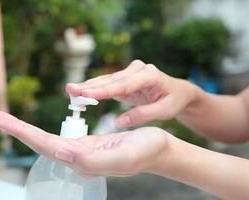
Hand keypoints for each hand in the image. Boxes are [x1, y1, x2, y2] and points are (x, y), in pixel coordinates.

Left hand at [0, 111, 169, 177]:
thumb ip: (91, 160)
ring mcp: (83, 152)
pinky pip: (62, 137)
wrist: (158, 149)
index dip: (23, 132)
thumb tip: (61, 153)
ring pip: (49, 141)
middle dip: (18, 130)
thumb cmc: (145, 151)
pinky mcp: (89, 145)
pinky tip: (37, 130)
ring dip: (27, 131)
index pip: (46, 146)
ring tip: (10, 122)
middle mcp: (79, 158)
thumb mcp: (122, 157)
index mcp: (84, 161)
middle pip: (42, 143)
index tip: (1, 120)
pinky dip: (45, 131)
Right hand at [66, 60, 197, 127]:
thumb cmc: (173, 101)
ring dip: (89, 86)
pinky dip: (95, 89)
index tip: (86, 94)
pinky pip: (109, 84)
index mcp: (149, 75)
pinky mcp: (126, 78)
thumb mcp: (164, 111)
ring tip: (70, 90)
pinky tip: (82, 91)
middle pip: (111, 80)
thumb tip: (119, 122)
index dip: (103, 91)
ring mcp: (131, 72)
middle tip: (70, 90)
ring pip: (107, 80)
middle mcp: (138, 70)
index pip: (123, 85)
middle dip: (90, 86)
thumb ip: (142, 115)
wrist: (178, 91)